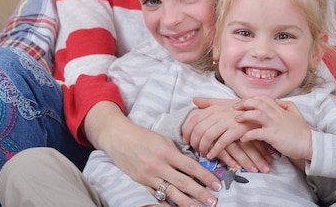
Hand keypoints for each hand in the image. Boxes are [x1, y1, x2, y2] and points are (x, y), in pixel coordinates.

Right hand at [86, 101, 219, 206]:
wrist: (118, 138)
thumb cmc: (142, 136)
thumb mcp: (162, 139)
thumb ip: (176, 153)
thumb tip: (192, 167)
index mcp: (166, 151)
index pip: (191, 166)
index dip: (206, 176)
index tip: (217, 184)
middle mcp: (158, 165)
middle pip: (184, 182)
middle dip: (200, 193)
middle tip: (213, 201)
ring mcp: (149, 176)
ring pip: (171, 193)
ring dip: (187, 203)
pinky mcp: (141, 182)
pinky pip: (156, 196)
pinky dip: (166, 204)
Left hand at [183, 97, 271, 172]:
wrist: (265, 114)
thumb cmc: (245, 110)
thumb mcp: (226, 103)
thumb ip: (210, 102)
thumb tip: (194, 100)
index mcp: (216, 106)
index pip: (194, 118)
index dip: (186, 130)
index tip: (185, 140)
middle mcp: (220, 112)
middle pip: (198, 128)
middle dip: (193, 141)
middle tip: (194, 149)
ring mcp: (229, 120)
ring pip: (208, 135)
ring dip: (203, 147)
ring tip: (203, 153)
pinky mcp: (238, 130)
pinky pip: (222, 142)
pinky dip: (215, 150)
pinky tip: (212, 156)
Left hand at [236, 96, 312, 160]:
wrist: (311, 144)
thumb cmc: (302, 131)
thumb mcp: (296, 113)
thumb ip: (287, 105)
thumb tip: (277, 100)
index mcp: (280, 109)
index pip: (263, 98)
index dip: (252, 98)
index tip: (243, 101)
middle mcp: (276, 114)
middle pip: (257, 103)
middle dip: (244, 103)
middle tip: (234, 107)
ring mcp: (274, 124)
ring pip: (255, 114)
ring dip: (244, 116)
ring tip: (236, 119)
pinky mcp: (273, 135)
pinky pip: (257, 133)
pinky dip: (248, 135)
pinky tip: (242, 138)